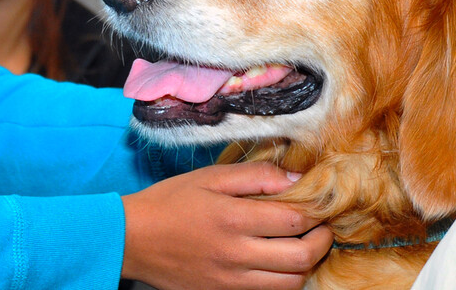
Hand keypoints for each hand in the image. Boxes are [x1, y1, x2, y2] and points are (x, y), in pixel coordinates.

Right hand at [121, 161, 332, 289]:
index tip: (320, 202)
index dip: (316, 210)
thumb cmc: (170, 201)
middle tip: (322, 226)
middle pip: (301, 257)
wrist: (133, 239)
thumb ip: (254, 175)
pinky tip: (279, 262)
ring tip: (304, 244)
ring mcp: (231, 281)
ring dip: (306, 264)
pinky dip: (283, 280)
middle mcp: (236, 255)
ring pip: (290, 283)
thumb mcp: (209, 176)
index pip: (294, 220)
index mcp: (233, 218)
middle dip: (321, 241)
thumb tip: (296, 177)